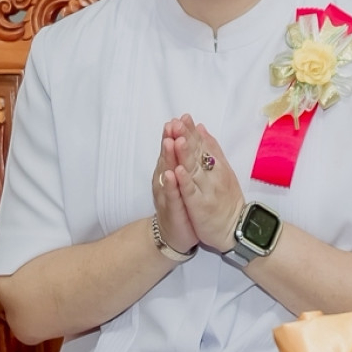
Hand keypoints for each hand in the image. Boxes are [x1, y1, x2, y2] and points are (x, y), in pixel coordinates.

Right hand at [150, 125, 199, 255]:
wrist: (174, 233)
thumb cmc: (181, 204)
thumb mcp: (183, 179)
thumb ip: (183, 160)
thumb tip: (186, 138)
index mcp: (170, 171)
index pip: (173, 149)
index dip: (176, 134)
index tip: (181, 118)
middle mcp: (165, 180)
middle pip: (167, 156)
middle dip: (170, 139)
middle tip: (173, 124)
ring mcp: (166, 194)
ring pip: (166, 172)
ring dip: (168, 157)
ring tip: (171, 142)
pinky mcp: (171, 208)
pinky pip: (171, 195)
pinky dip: (170, 184)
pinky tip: (171, 174)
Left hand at [169, 116, 244, 253]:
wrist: (235, 228)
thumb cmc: (227, 200)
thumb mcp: (224, 170)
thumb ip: (213, 150)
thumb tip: (202, 128)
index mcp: (218, 166)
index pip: (203, 145)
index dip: (192, 132)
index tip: (183, 117)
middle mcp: (213, 176)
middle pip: (198, 154)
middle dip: (187, 138)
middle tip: (177, 122)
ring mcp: (207, 191)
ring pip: (195, 170)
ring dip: (185, 155)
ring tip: (177, 140)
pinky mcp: (201, 206)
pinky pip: (192, 192)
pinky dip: (186, 181)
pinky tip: (178, 171)